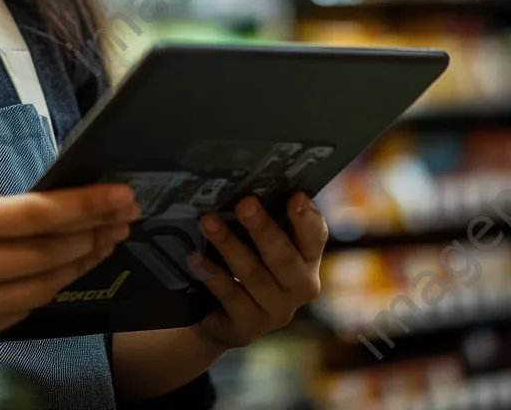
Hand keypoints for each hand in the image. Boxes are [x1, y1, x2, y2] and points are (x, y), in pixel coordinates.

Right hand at [0, 183, 140, 353]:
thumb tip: (58, 207)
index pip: (39, 213)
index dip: (87, 204)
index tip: (121, 194)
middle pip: (53, 249)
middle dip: (97, 229)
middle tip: (126, 213)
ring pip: (50, 281)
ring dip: (86, 258)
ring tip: (110, 237)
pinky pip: (32, 306)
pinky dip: (57, 283)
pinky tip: (76, 266)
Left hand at [186, 193, 327, 353]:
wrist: (222, 316)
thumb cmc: (247, 264)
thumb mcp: (259, 243)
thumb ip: (264, 219)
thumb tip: (245, 183)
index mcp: (307, 259)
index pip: (315, 237)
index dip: (307, 218)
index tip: (296, 196)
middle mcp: (299, 286)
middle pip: (284, 257)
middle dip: (263, 228)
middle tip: (244, 203)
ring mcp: (276, 310)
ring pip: (253, 274)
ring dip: (228, 245)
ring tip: (207, 222)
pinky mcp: (249, 326)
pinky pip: (230, 296)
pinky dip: (212, 274)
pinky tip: (195, 258)